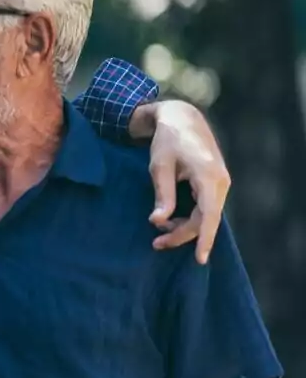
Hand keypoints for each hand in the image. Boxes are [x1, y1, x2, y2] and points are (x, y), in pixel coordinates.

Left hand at [145, 101, 230, 263]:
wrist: (182, 119)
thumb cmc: (167, 140)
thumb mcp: (159, 166)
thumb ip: (162, 194)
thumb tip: (159, 221)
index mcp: (209, 177)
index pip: (209, 215)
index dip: (204, 238)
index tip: (200, 259)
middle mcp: (221, 182)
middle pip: (205, 220)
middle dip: (182, 235)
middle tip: (156, 244)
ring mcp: (220, 183)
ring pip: (206, 216)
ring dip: (184, 227)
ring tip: (159, 234)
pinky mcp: (215, 184)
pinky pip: (205, 208)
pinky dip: (189, 218)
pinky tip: (171, 222)